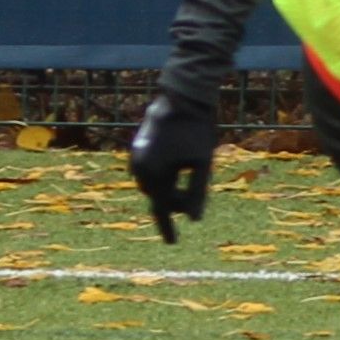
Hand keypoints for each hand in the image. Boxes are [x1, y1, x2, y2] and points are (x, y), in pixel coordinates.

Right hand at [128, 92, 217, 242]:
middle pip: (158, 195)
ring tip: (188, 182)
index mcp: (154, 173)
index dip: (168, 228)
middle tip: (193, 202)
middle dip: (175, 201)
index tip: (173, 243)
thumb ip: (198, 192)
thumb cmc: (197, 130)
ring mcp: (136, 155)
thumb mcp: (203, 164)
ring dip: (169, 188)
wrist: (184, 96)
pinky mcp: (139, 147)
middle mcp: (140, 166)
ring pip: (153, 183)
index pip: (161, 208)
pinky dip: (163, 176)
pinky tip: (177, 170)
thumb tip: (194, 220)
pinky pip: (149, 170)